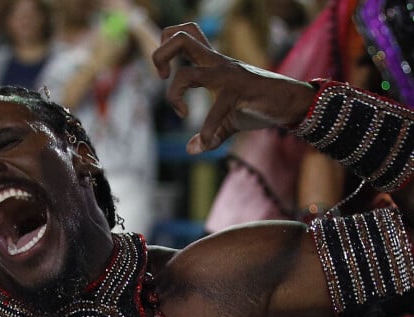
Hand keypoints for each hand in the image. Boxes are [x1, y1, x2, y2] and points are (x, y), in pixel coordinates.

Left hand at [152, 22, 315, 153]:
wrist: (289, 103)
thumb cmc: (257, 106)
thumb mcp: (228, 122)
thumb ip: (209, 135)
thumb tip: (191, 150)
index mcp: (211, 63)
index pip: (184, 35)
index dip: (165, 48)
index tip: (164, 75)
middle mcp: (216, 63)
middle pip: (181, 38)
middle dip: (160, 54)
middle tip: (161, 77)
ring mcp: (227, 75)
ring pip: (187, 72)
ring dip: (174, 93)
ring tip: (180, 111)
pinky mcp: (239, 90)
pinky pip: (216, 108)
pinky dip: (207, 129)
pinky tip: (205, 141)